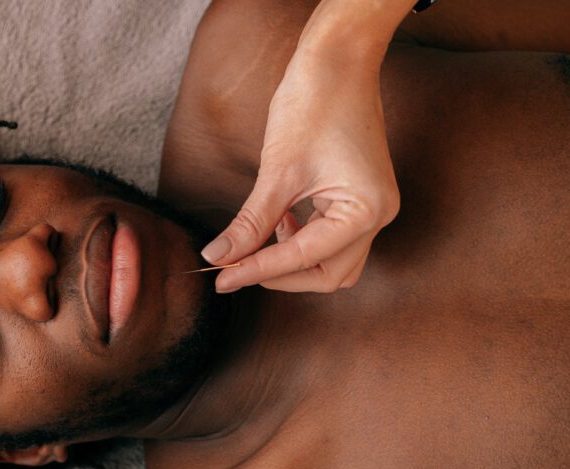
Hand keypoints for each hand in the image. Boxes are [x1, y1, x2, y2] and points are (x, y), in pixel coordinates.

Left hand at [201, 46, 399, 292]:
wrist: (337, 60)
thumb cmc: (313, 105)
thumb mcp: (277, 172)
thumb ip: (250, 223)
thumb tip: (218, 256)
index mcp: (366, 211)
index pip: (305, 259)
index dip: (258, 271)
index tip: (221, 279)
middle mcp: (378, 216)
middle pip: (328, 275)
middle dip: (280, 275)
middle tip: (235, 267)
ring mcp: (372, 208)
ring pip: (331, 261)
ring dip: (292, 260)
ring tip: (258, 237)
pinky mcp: (359, 199)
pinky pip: (331, 238)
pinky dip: (301, 240)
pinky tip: (277, 221)